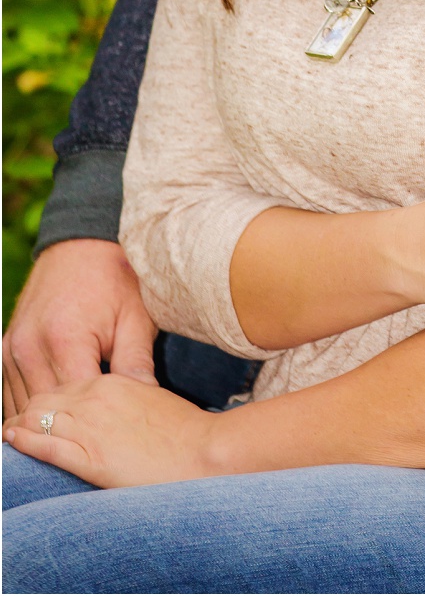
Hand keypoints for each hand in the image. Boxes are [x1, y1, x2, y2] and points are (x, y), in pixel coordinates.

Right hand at [3, 240, 156, 420]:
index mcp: (65, 339)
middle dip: (74, 428)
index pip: (77, 408)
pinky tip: (57, 417)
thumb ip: (137, 363)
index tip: (121, 434)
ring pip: (25, 409)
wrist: (83, 243)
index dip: (100, 424)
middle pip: (47, 414)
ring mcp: (11, 349)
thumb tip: (148, 404)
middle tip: (102, 443)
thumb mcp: (137, 317)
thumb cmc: (116, 278)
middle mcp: (29, 348)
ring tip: (79, 433)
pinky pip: (12, 393)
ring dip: (50, 422)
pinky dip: (33, 407)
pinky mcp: (5, 349)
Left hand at [3, 373, 218, 487]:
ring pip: (40, 418)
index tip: (35, 406)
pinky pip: (47, 445)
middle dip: (26, 410)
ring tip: (9, 432)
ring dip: (20, 424)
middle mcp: (97, 397)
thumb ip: (127, 398)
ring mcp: (92, 426)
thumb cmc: (185, 430)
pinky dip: (25, 442)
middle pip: (45, 398)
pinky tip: (13, 440)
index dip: (45, 398)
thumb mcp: (152, 401)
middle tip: (16, 422)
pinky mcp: (91, 456)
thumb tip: (113, 405)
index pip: (64, 385)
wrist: (205, 450)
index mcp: (113, 381)